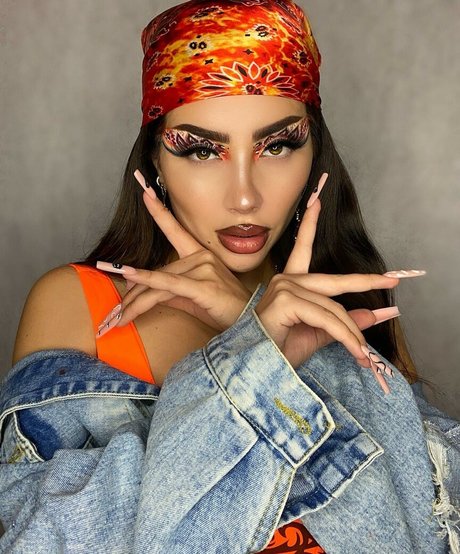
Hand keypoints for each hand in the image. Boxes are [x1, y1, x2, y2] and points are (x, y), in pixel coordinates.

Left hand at [97, 170, 250, 332]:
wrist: (249, 320)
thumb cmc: (223, 309)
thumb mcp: (191, 298)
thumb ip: (169, 292)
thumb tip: (145, 291)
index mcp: (199, 256)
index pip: (176, 230)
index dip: (160, 211)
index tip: (145, 192)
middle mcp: (201, 257)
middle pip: (156, 273)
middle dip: (133, 296)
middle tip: (115, 314)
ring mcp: (202, 268)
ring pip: (158, 283)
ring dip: (135, 304)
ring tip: (118, 318)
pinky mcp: (202, 284)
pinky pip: (168, 283)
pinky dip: (147, 281)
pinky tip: (128, 274)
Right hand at [255, 173, 399, 384]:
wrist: (259, 369)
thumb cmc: (279, 351)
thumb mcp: (318, 334)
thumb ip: (343, 322)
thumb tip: (373, 314)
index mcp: (289, 284)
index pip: (302, 249)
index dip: (310, 226)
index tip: (316, 202)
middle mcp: (285, 281)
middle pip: (334, 281)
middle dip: (365, 280)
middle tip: (393, 279)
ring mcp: (284, 288)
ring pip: (334, 308)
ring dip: (352, 334)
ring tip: (364, 356)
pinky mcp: (286, 301)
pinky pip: (327, 318)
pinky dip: (345, 336)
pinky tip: (355, 352)